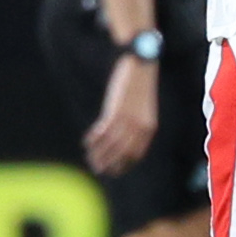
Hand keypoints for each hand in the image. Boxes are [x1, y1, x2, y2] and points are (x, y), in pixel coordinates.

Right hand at [83, 54, 159, 175]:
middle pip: (122, 154)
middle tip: (97, 169)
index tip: (113, 170)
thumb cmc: (140, 86)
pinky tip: (86, 143)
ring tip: (90, 159)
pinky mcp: (115, 111)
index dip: (124, 165)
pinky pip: (102, 132)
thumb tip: (124, 137)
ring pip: (111, 146)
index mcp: (149, 128)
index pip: (136, 155)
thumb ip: (136, 124)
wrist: (140, 65)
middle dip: (109, 164)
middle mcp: (140, 127)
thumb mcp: (143, 108)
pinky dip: (93, 140)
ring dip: (98, 155)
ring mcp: (128, 120)